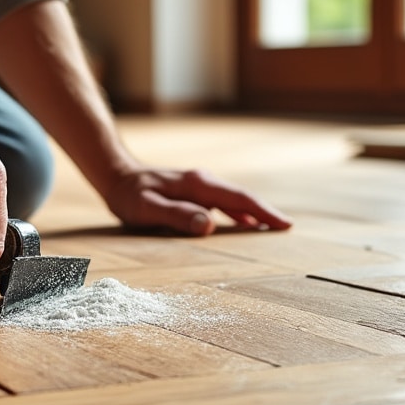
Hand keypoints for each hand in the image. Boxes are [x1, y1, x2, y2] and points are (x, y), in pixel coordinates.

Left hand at [105, 167, 292, 235]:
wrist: (116, 176)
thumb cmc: (128, 196)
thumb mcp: (146, 209)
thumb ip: (176, 215)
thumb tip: (209, 225)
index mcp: (197, 185)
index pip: (239, 199)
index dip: (263, 212)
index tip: (284, 225)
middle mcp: (203, 181)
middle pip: (243, 197)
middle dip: (267, 212)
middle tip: (288, 229)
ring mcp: (200, 185)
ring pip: (235, 199)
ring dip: (256, 212)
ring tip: (274, 228)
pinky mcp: (195, 190)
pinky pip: (224, 201)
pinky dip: (240, 211)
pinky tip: (246, 223)